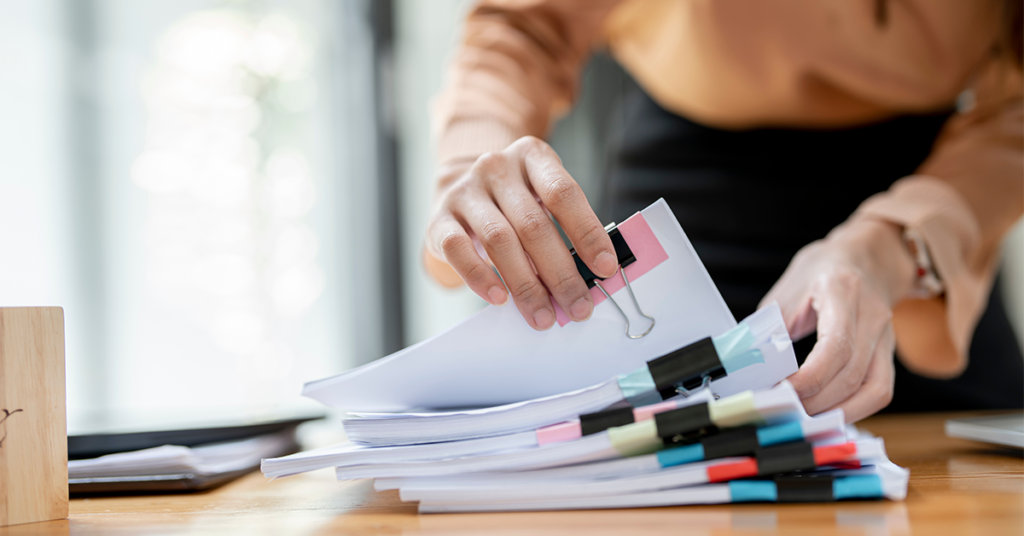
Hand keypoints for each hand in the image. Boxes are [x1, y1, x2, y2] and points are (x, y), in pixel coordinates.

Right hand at [424, 136, 617, 330]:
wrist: (458, 187)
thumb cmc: (512, 201)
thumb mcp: (541, 198)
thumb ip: (564, 228)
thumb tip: (589, 277)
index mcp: (532, 157)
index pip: (564, 194)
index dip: (588, 233)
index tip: (606, 268)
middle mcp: (496, 168)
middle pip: (533, 224)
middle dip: (560, 273)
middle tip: (577, 307)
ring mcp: (465, 191)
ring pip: (499, 241)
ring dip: (525, 285)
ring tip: (543, 315)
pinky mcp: (438, 218)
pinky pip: (457, 250)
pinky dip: (480, 277)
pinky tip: (499, 298)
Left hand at [760, 219, 916, 421]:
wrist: (867, 256)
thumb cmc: (822, 271)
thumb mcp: (788, 290)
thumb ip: (770, 327)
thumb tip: (749, 367)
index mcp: (842, 291)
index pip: (835, 347)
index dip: (808, 379)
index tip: (780, 391)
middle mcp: (872, 315)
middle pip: (852, 375)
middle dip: (816, 402)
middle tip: (783, 410)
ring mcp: (887, 336)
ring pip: (874, 390)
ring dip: (837, 412)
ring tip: (804, 418)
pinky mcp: (889, 353)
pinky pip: (880, 391)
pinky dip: (855, 409)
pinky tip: (828, 413)